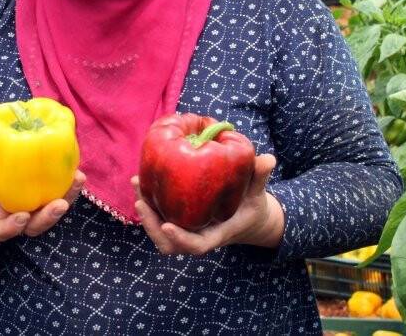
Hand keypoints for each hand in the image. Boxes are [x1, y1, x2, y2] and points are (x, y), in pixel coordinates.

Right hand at [0, 156, 85, 254]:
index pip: (1, 229)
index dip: (11, 227)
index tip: (22, 216)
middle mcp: (19, 218)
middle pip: (35, 226)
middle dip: (49, 217)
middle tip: (59, 204)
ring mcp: (35, 211)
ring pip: (53, 213)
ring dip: (68, 198)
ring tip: (77, 180)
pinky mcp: (48, 199)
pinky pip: (62, 196)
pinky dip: (70, 186)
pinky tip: (77, 172)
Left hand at [131, 154, 284, 255]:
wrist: (245, 216)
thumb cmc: (252, 203)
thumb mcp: (258, 192)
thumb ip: (260, 177)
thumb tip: (268, 159)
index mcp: (216, 235)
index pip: (195, 245)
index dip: (180, 239)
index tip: (168, 225)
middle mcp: (197, 236)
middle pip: (167, 243)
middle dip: (151, 225)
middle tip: (141, 201)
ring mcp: (185, 229)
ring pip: (158, 232)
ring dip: (144, 212)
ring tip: (137, 184)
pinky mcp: (176, 219)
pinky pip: (157, 216)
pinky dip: (147, 201)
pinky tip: (141, 180)